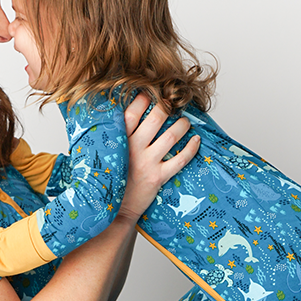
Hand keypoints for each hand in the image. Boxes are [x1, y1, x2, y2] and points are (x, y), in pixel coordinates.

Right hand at [119, 95, 199, 221]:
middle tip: (173, 105)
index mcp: (118, 140)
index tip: (151, 92)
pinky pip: (180, 160)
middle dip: (168, 107)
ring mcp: (147, 163)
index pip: (133, 112)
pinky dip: (191, 148)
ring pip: (171, 136)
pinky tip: (196, 140)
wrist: (113, 208)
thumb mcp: (104, 153)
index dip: (144, 98)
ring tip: (185, 122)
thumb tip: (117, 111)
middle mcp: (133, 148)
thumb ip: (111, 135)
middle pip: (156, 118)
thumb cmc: (111, 177)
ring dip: (182, 125)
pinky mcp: (158, 177)